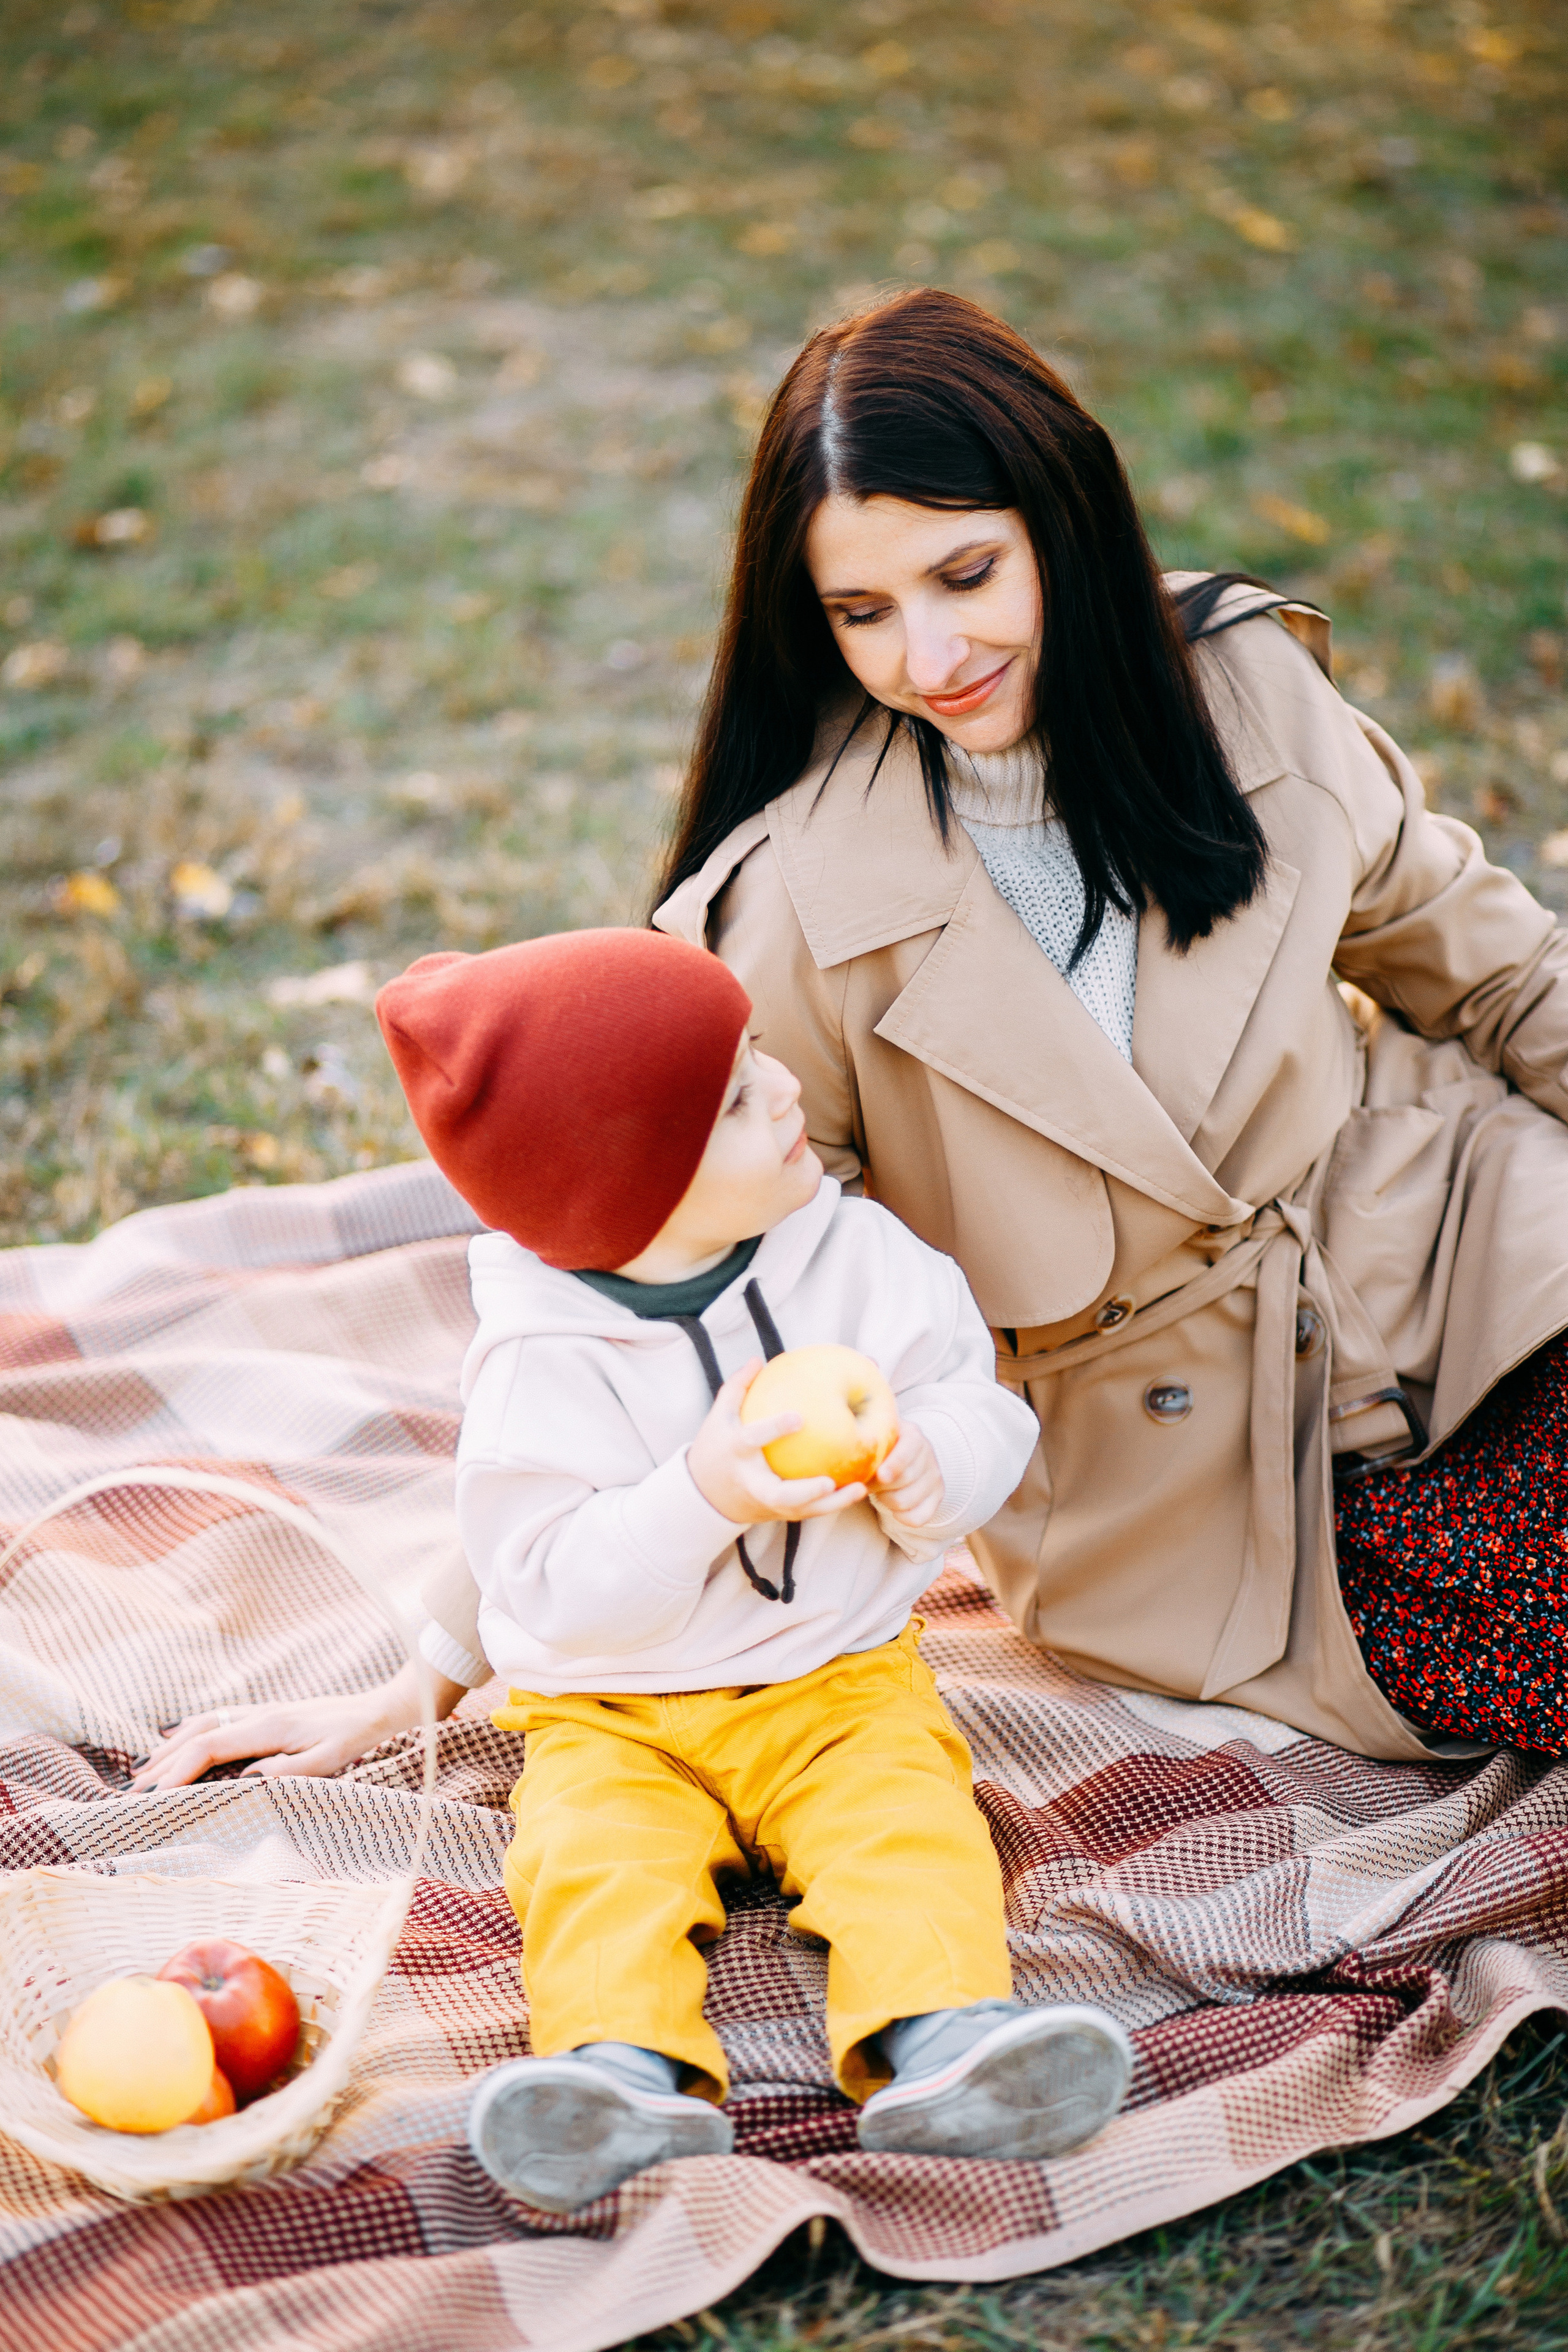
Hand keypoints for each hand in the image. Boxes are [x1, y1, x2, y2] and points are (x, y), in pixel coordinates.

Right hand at [128, 1660, 466, 1790]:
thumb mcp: (331, 1760)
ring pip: (204, 1725)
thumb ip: (291, 1771)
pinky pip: (218, 1721)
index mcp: (270, 1727)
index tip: (156, 1793)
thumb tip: (251, 1780)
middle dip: (165, 1761)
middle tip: (136, 1789)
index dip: (180, 1769)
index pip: (210, 1746)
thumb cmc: (357, 1736)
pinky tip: (180, 1741)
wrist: (381, 1706)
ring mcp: (262, 1711)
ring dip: (173, 1747)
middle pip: (198, 1733)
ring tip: (147, 1770)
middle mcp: (260, 1714)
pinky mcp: (269, 1715)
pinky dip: (192, 1733)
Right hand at [687, 1356, 868, 1526]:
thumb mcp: (719, 1416)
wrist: (706, 1496)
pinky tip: (860, 1488)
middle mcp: (752, 1483)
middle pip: (779, 1495)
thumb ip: (738, 1387)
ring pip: (801, 1510)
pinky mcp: (780, 1513)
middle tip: (830, 1481)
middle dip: (805, 1491)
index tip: (799, 1418)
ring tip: (860, 1488)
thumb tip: (759, 1360)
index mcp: (736, 1454)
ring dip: (831, 1504)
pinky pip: (810, 1511)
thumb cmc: (716, 1447)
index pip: (752, 1441)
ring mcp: (767, 1503)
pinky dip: (835, 1503)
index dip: (773, 1430)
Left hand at [869, 1423, 944, 1531]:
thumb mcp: (873, 1438)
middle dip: (881, 1486)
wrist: (902, 1456)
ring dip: (886, 1501)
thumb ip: (862, 1446)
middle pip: (905, 1479)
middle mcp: (928, 1454)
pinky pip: (918, 1518)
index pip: (908, 1450)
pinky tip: (893, 1509)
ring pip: (907, 1501)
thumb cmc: (881, 1448)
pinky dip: (902, 1517)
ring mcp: (935, 1477)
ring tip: (880, 1493)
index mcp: (912, 1435)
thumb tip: (846, 1466)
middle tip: (869, 1483)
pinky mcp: (937, 1496)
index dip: (895, 1464)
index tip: (881, 1475)